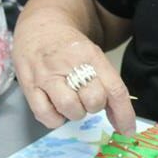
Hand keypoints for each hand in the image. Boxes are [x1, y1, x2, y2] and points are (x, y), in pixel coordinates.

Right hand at [13, 10, 135, 134]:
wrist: (40, 27)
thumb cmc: (70, 47)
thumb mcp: (93, 56)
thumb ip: (107, 83)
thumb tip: (121, 120)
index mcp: (92, 55)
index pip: (115, 88)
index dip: (124, 114)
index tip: (128, 130)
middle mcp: (70, 64)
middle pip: (94, 100)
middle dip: (95, 106)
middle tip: (87, 98)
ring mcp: (47, 75)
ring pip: (71, 109)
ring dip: (75, 113)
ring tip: (72, 101)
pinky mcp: (29, 86)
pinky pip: (46, 115)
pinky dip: (55, 118)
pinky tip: (56, 107)